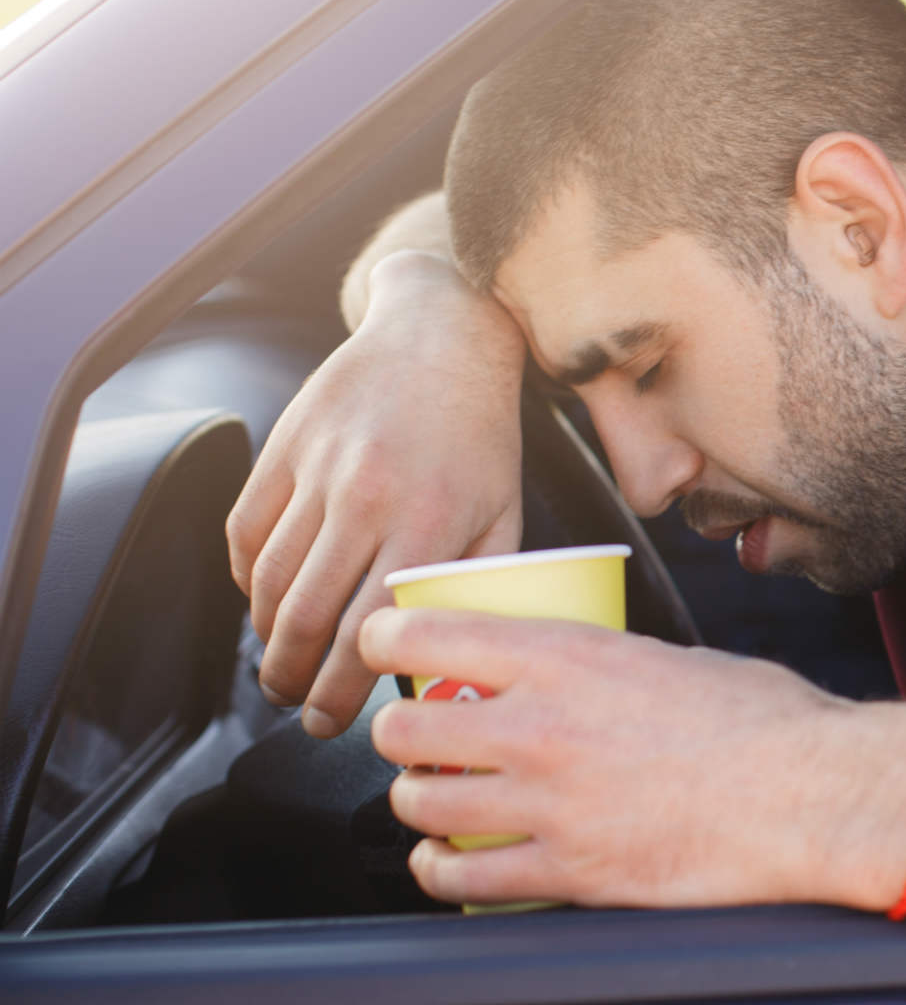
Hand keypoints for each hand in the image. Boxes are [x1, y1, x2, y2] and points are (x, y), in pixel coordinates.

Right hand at [227, 252, 526, 736]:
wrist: (442, 336)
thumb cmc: (481, 434)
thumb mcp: (505, 511)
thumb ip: (479, 582)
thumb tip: (452, 655)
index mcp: (428, 523)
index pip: (370, 633)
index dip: (342, 691)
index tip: (330, 724)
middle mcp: (366, 499)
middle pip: (308, 618)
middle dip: (294, 678)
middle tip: (296, 705)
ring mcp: (318, 471)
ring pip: (269, 581)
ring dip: (267, 637)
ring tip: (280, 665)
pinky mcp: (283, 446)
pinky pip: (245, 531)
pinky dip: (247, 578)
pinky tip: (266, 601)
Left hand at [358, 607, 905, 908]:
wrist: (810, 793)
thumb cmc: (765, 721)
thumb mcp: (672, 657)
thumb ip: (605, 665)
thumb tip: (578, 674)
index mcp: (566, 656)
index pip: (424, 634)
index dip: (384, 637)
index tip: (384, 646)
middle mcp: (540, 726)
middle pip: (404, 727)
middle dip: (399, 730)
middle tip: (418, 733)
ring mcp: (548, 804)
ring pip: (420, 804)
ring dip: (416, 800)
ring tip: (432, 798)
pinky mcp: (568, 871)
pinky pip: (463, 877)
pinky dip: (439, 870)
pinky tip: (446, 862)